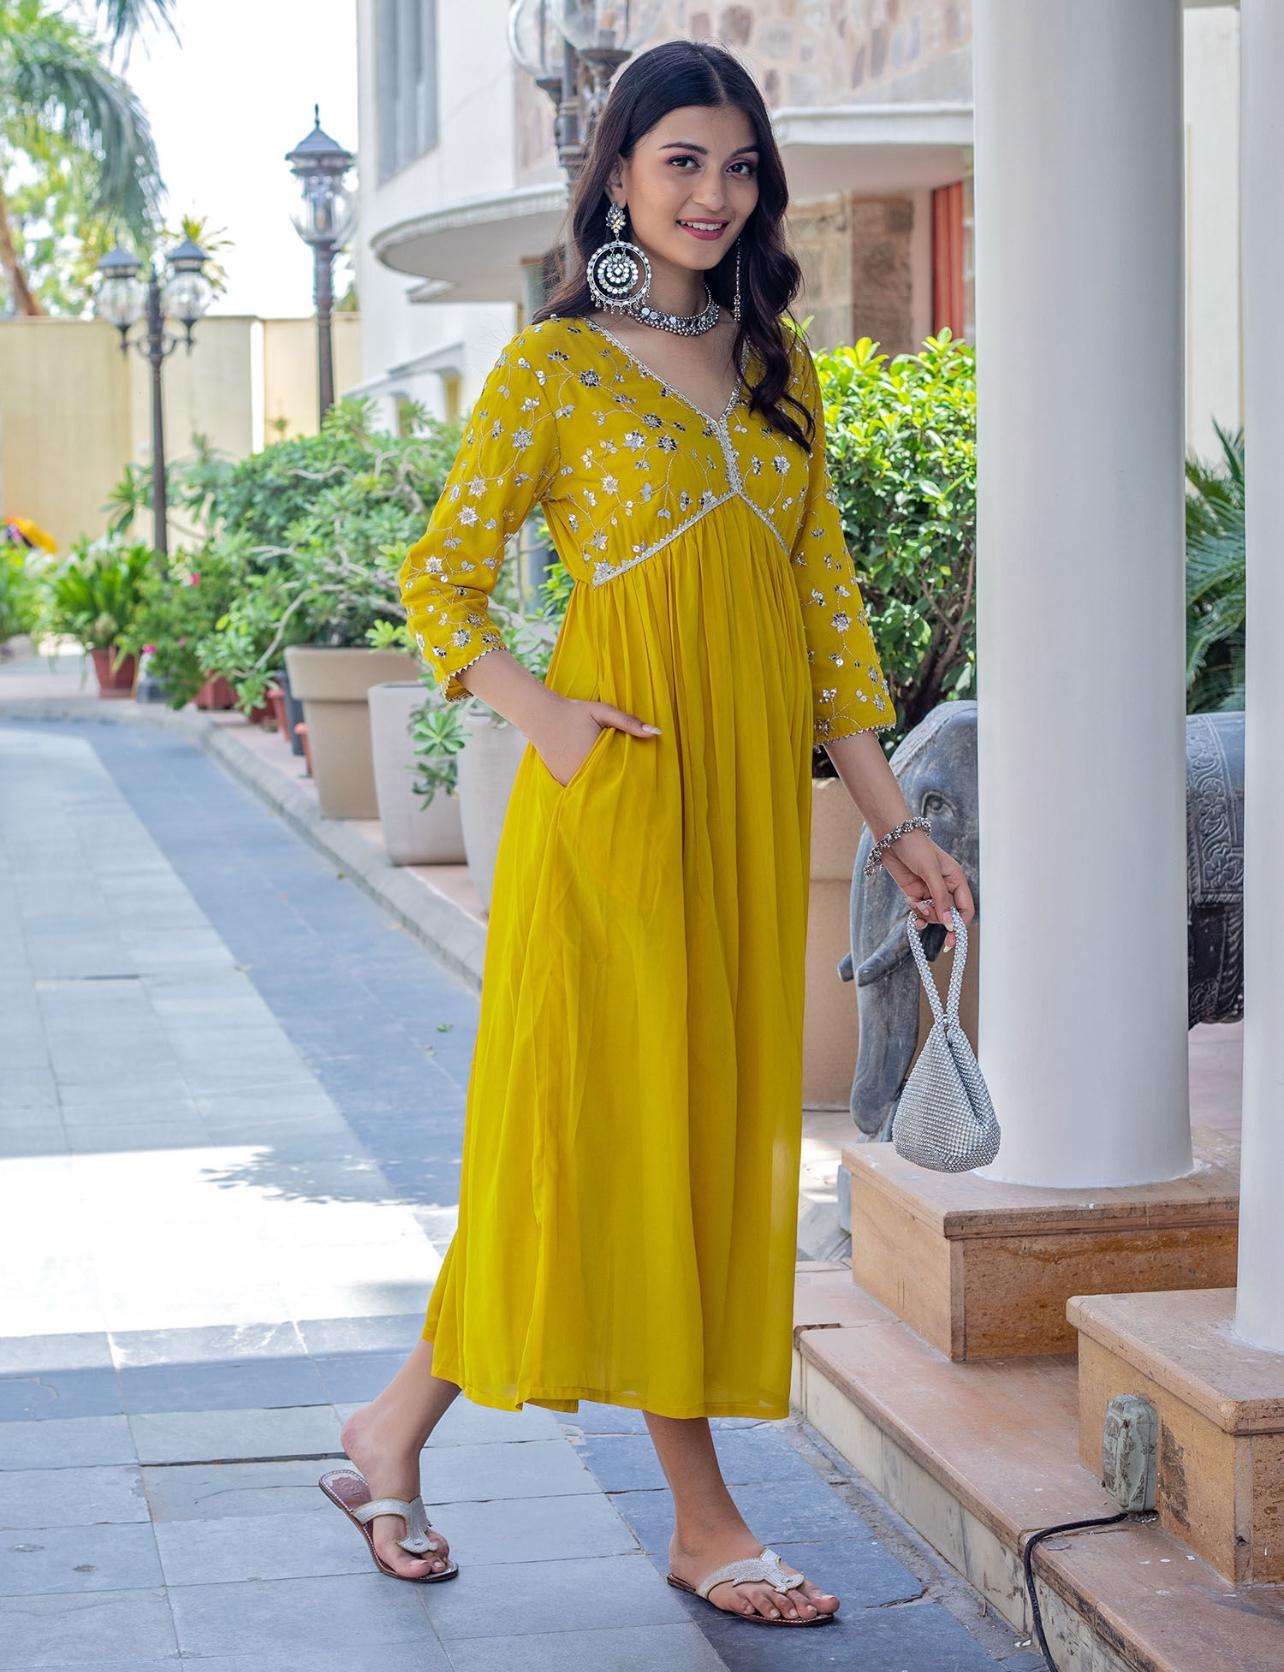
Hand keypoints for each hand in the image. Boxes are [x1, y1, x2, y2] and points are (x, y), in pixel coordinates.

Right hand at [534, 696, 660, 787]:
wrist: (541, 715)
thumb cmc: (574, 712)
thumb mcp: (603, 712)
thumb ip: (628, 722)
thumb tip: (657, 732)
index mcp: (593, 758)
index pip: (619, 777)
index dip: (631, 782)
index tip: (643, 786)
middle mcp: (578, 773)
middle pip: (606, 787)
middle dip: (619, 789)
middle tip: (636, 796)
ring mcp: (567, 779)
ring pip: (591, 791)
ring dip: (603, 790)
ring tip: (622, 797)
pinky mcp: (560, 781)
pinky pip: (579, 789)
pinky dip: (588, 788)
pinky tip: (599, 787)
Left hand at [878, 830, 973, 951]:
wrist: (891, 837)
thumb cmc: (916, 847)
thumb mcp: (931, 872)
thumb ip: (941, 898)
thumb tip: (950, 923)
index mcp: (956, 879)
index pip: (966, 908)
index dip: (960, 924)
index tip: (950, 938)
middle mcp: (946, 887)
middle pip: (949, 915)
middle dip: (938, 918)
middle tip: (924, 913)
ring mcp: (930, 891)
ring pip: (933, 915)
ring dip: (924, 914)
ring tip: (915, 904)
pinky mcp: (915, 893)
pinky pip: (920, 911)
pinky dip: (916, 912)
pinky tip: (911, 904)